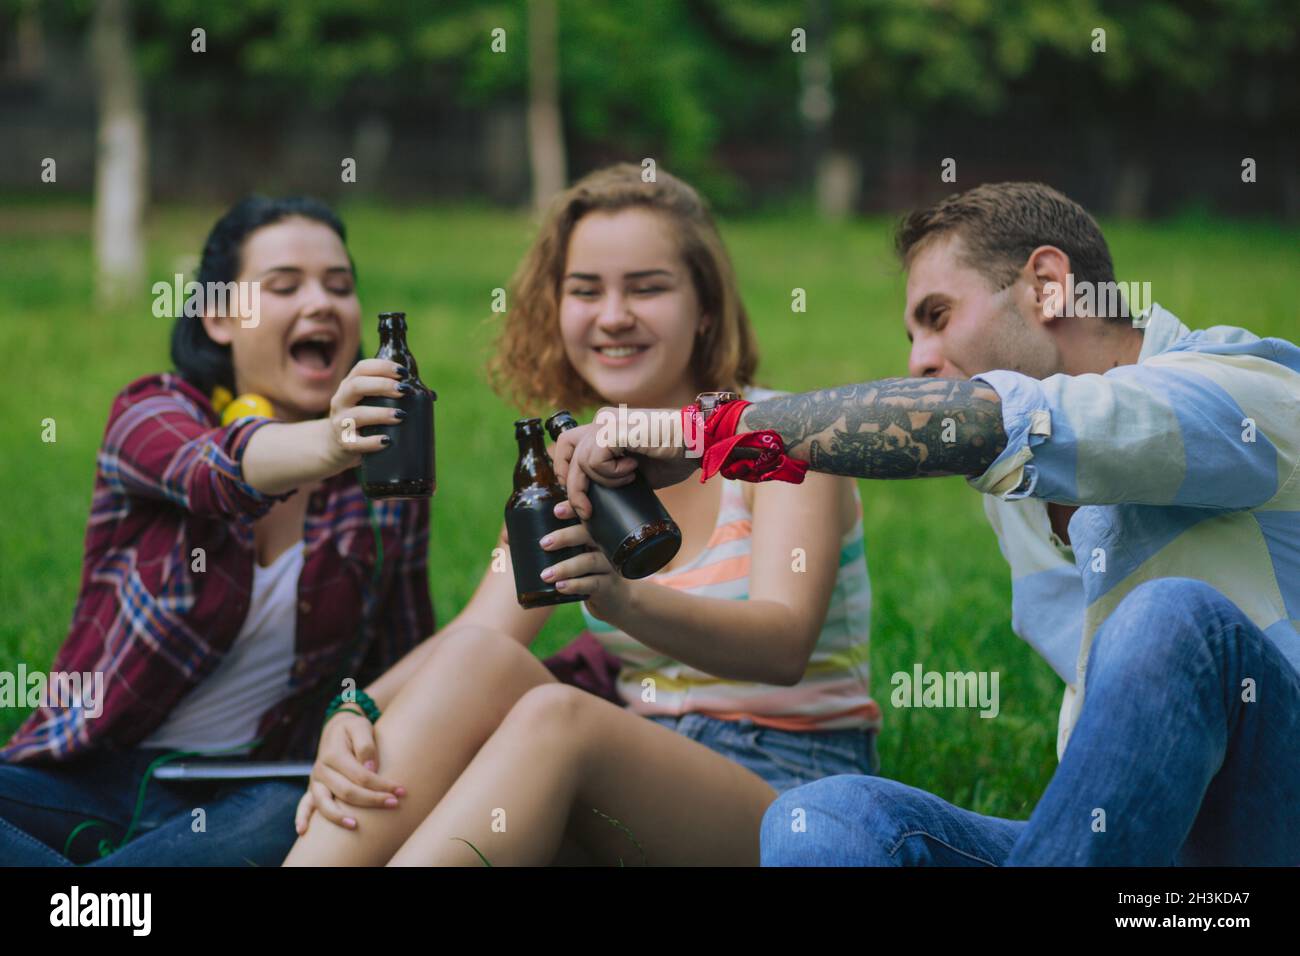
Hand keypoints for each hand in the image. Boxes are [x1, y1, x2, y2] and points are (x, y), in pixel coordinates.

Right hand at [295, 712, 404, 834]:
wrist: (336, 728)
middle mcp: (321, 769)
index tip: (400, 791)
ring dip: (339, 817)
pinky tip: (303, 831)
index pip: (361, 776)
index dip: (382, 785)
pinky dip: (301, 817)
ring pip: (324, 803)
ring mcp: (315, 780)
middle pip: (346, 792)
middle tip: (394, 804)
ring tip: (355, 825)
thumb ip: (365, 746)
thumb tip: (370, 769)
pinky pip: (304, 804)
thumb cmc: (353, 729)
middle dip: (372, 800)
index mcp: (334, 754)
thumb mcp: (361, 727)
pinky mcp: (313, 788)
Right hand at [322, 359, 409, 473]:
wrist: (337, 445)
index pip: (362, 368)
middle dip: (382, 385)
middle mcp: (341, 400)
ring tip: (401, 415)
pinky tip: (387, 440)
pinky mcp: (344, 443)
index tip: (402, 372)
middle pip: (356, 386)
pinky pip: (356, 443)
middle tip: (404, 390)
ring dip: (380, 413)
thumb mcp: (370, 401)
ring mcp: (341, 422)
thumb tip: (431, 395)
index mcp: (350, 385)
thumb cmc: (364, 418)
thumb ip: (393, 394)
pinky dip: (372, 442)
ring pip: (356, 415)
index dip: (382, 367)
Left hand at [541, 500, 633, 621]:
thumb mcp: (572, 555)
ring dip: (566, 566)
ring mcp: (608, 565)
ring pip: (589, 560)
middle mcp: (603, 544)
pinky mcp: (608, 586)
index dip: (572, 509)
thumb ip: (544, 543)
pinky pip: (593, 583)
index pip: (585, 514)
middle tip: (543, 543)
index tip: (555, 511)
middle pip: (588, 534)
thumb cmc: (584, 571)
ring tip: (545, 575)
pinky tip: (560, 587)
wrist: (613, 600)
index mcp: (592, 532)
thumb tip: (507, 537)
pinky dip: (576, 584)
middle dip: (565, 536)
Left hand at [550, 407, 697, 519]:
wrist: (699, 443)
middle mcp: (603, 419)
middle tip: (586, 509)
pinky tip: (633, 469)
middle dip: (572, 485)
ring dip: (603, 480)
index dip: (566, 471)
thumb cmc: (674, 456)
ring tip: (630, 478)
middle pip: (565, 450)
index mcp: (605, 426)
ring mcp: (608, 421)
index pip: (567, 444)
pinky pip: (595, 460)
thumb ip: (612, 476)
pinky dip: (611, 473)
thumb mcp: (635, 471)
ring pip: (581, 460)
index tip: (579, 496)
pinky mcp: (615, 429)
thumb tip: (590, 503)